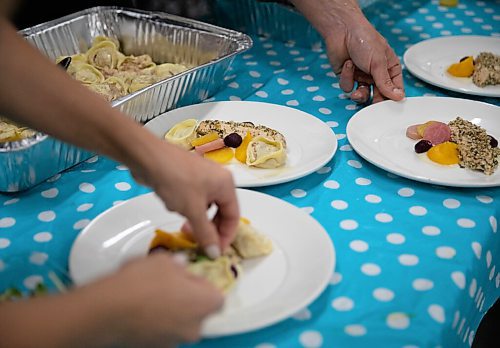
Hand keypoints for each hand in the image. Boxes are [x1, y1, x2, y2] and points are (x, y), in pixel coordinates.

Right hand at [97, 253, 223, 346]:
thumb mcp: (164, 260)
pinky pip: (161, 332)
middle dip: (187, 299)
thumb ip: (179, 265)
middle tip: (168, 285)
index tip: (189, 278)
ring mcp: (174, 341)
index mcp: (205, 304)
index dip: (203, 287)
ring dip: (171, 311)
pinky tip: (140, 310)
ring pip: (179, 323)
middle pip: (198, 312)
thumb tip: (181, 267)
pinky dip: (156, 323)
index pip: (217, 297)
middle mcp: (195, 328)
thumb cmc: (141, 282)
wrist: (108, 310)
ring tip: (150, 296)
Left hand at [130, 139, 239, 258]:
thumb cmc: (175, 181)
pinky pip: (192, 198)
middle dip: (208, 227)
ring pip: (204, 206)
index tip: (215, 252)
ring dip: (194, 217)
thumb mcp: (193, 210)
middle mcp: (218, 179)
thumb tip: (215, 254)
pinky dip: (185, 206)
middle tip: (196, 240)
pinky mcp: (187, 177)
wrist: (147, 157)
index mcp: (226, 185)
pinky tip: (172, 203)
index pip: (233, 216)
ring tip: (183, 221)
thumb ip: (205, 234)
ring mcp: (202, 177)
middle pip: (220, 211)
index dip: (226, 236)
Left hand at [291, 0, 404, 103]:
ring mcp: (361, 76)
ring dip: (359, 93)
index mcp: (389, 68)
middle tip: (373, 108)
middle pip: (378, 95)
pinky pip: (348, 87)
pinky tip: (348, 65)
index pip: (395, 88)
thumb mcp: (378, 62)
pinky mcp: (347, 77)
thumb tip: (398, 96)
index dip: (393, 98)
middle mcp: (376, 74)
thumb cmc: (364, 40)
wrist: (342, 31)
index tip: (391, 108)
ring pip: (362, 94)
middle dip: (374, 100)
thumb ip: (385, 82)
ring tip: (358, 90)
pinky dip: (347, 78)